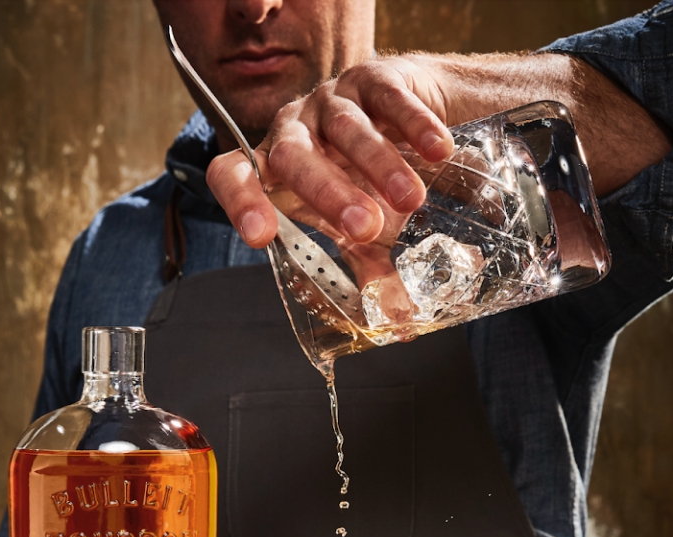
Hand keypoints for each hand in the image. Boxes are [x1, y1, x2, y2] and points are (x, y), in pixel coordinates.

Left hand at [206, 55, 456, 248]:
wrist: (416, 116)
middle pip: (293, 156)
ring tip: (412, 200)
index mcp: (278, 169)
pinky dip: (414, 125)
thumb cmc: (374, 179)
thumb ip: (373, 270)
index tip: (261, 237)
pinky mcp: (375, 77)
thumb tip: (399, 323)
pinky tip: (437, 150)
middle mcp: (296, 129)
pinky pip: (389, 99)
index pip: (234, 175)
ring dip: (378, 164)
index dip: (240, 203)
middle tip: (365, 226)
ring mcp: (333, 99)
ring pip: (346, 129)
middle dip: (327, 193)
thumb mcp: (369, 229)